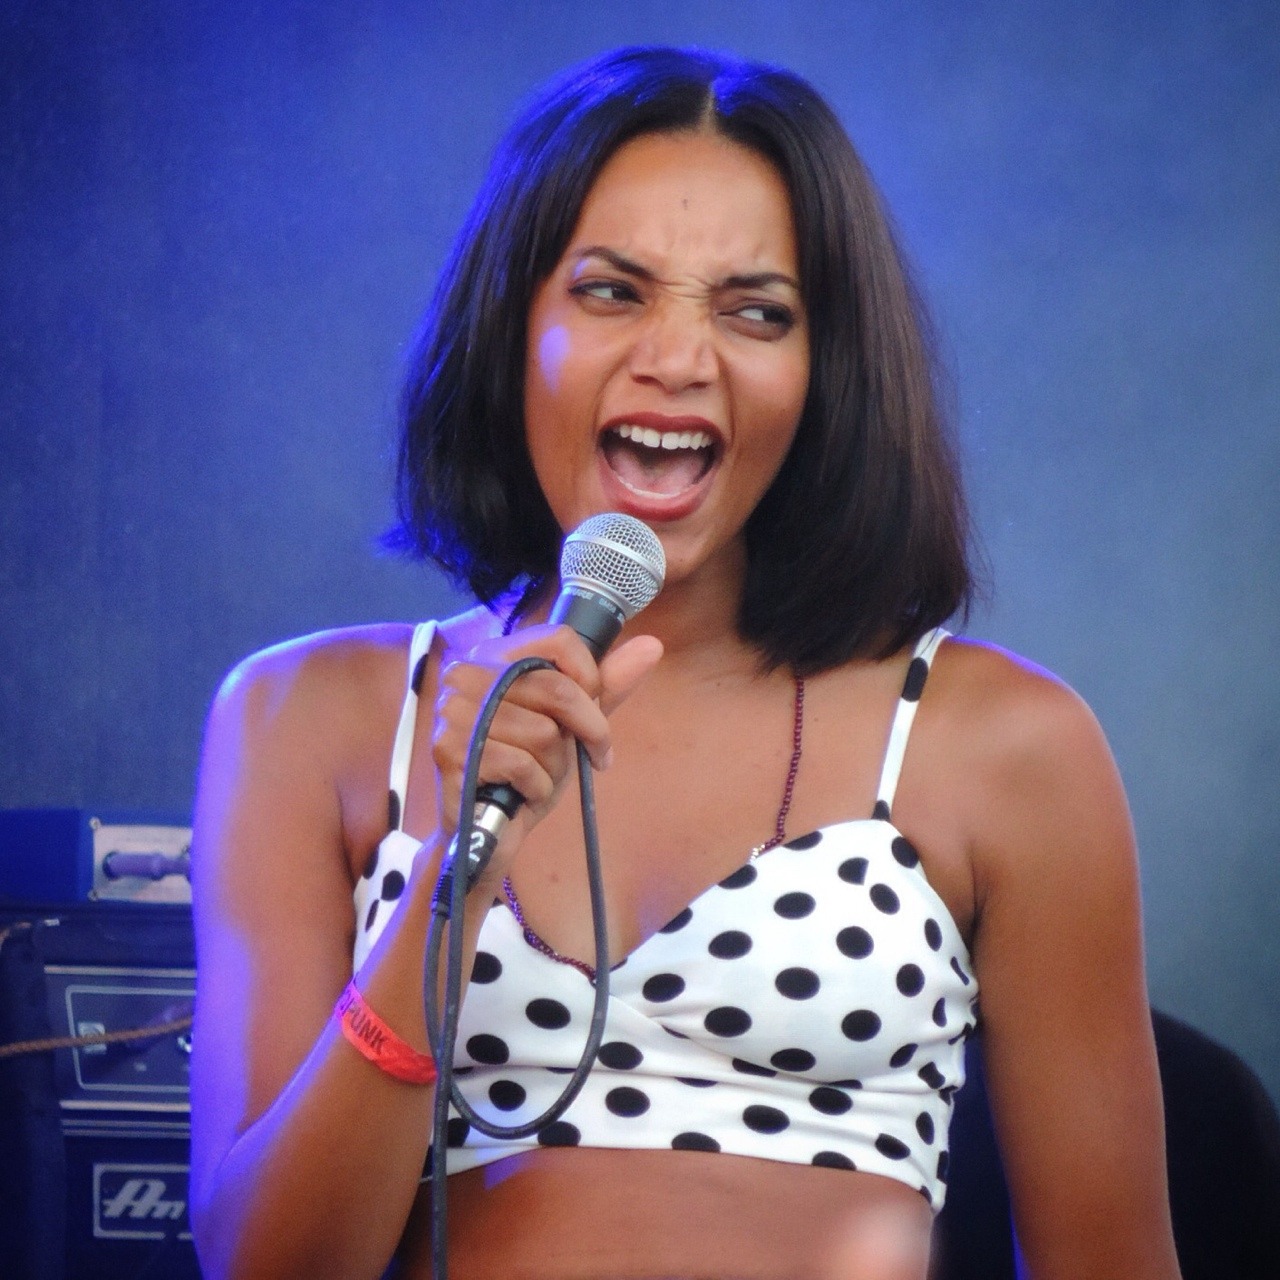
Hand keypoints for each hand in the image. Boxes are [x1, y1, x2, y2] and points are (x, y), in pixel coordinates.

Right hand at [430, 623, 661, 841]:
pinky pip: (523, 765)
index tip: (595, 710)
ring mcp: (453, 712)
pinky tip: (520, 794)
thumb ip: (606, 686)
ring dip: (554, 768)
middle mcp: (466, 674)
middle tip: (590, 757)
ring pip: (543, 733)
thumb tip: (651, 646)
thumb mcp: (570, 724)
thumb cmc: (526, 771)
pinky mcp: (450, 751)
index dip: (590, 679)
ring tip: (537, 778)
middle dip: (588, 732)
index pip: (560, 639)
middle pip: (558, 689)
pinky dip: (536, 788)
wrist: (483, 830)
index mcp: (493, 655)